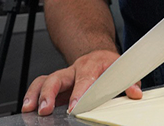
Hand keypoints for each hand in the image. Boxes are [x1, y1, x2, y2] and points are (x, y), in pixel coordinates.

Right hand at [21, 49, 141, 115]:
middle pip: (58, 77)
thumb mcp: (121, 69)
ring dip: (36, 94)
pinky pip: (39, 86)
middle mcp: (73, 70)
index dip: (78, 92)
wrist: (98, 55)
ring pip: (45, 80)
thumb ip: (129, 82)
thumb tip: (135, 92)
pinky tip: (28, 107)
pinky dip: (32, 96)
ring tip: (30, 108)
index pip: (84, 79)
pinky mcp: (55, 84)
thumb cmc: (108, 65)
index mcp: (90, 66)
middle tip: (45, 108)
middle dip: (50, 93)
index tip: (73, 106)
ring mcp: (63, 77)